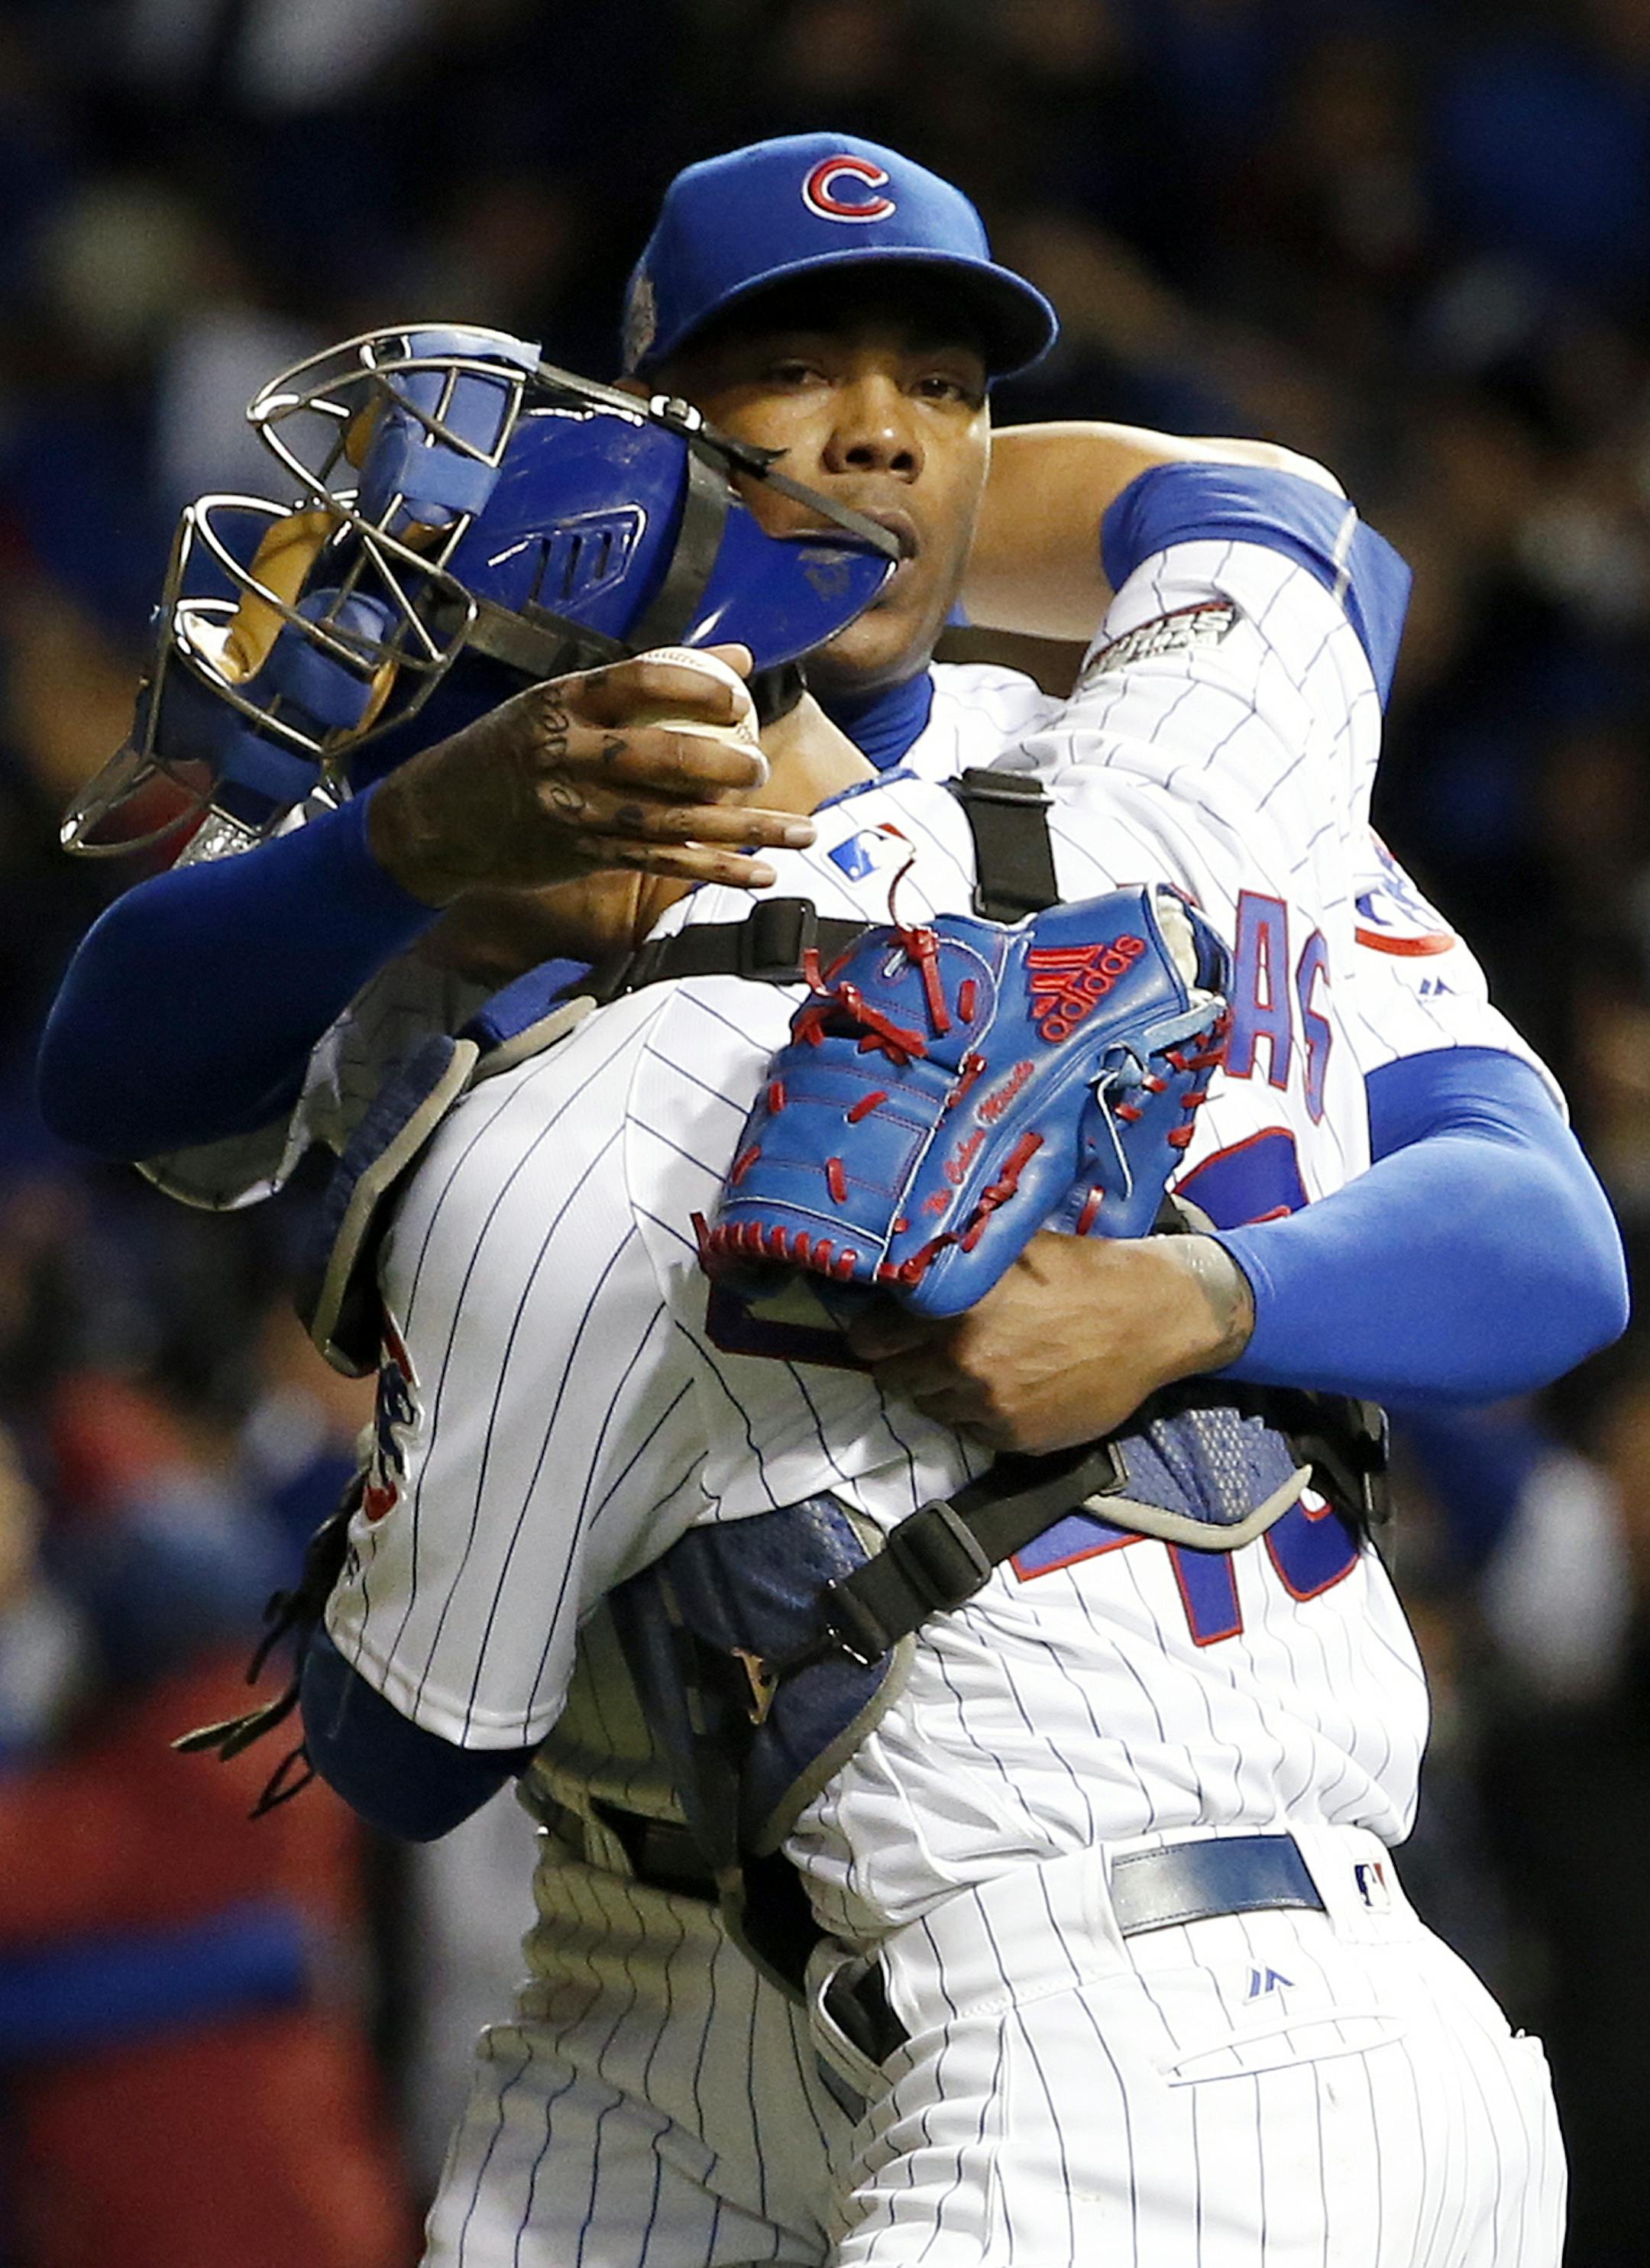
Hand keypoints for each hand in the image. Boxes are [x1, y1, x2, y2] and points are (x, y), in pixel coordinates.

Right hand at [366, 646, 815, 906]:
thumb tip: (738, 655)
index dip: (694, 689)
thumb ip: (647, 680)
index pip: (637, 681)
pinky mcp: (585, 854)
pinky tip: (761, 873)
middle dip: (719, 764)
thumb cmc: (513, 748)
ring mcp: (576, 810)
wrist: (440, 819)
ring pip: (672, 820)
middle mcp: (568, 755)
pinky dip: (716, 868)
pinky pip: (663, 861)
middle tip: (762, 768)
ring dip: (743, 831)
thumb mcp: (561, 700)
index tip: (736, 701)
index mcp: (563, 702)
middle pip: (657, 757)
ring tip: (800, 833)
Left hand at [845, 1231, 1255, 1453]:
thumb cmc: (1081, 1272)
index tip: (881, 1331)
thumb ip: (953, 1261)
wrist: (1151, 1318)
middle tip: (928, 1350)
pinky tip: (1006, 1388)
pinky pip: (971, 1432)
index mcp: (950, 1308)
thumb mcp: (1009, 1249)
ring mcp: (987, 1405)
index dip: (874, 1333)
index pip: (868, 1338)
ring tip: (974, 1367)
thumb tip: (903, 1263)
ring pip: (930, 1408)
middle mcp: (960, 1360)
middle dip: (904, 1363)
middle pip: (893, 1378)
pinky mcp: (1015, 1438)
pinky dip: (978, 1414)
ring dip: (940, 1390)